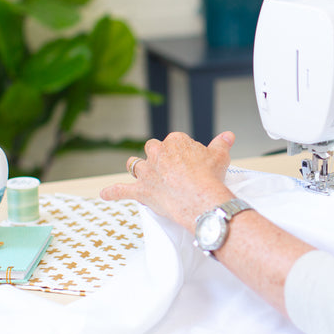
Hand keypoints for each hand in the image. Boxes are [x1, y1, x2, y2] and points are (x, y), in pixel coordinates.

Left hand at [101, 132, 236, 230]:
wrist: (200, 197)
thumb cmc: (210, 176)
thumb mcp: (220, 156)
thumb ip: (221, 144)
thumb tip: (228, 136)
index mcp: (174, 141)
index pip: (175, 141)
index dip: (181, 151)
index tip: (189, 161)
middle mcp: (157, 153)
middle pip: (152, 148)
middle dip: (157, 156)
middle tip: (169, 168)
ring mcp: (147, 172)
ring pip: (134, 165)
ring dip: (136, 167)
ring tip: (139, 171)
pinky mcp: (141, 191)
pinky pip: (121, 190)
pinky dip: (112, 192)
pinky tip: (105, 194)